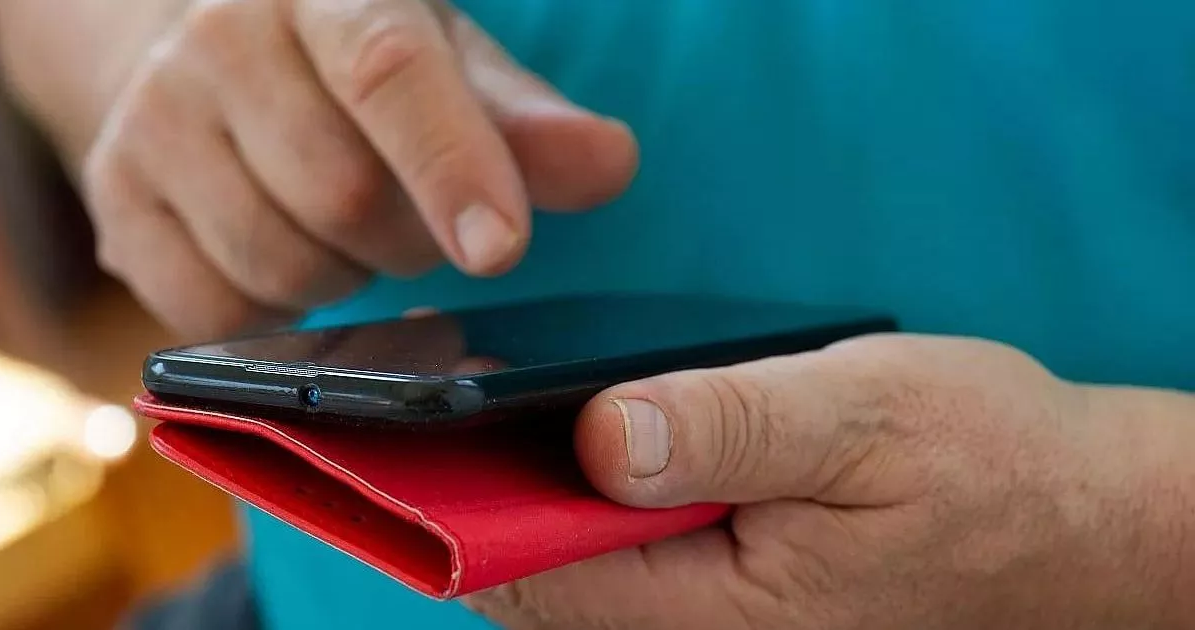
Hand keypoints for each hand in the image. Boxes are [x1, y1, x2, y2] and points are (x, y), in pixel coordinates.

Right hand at [81, 0, 636, 337]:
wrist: (208, 60)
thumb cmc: (359, 71)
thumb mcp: (456, 70)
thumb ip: (528, 123)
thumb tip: (609, 164)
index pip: (387, 70)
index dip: (450, 164)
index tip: (501, 247)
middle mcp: (223, 40)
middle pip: (341, 194)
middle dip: (408, 239)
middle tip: (424, 224)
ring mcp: (153, 122)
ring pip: (280, 262)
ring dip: (346, 277)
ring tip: (351, 233)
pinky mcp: (117, 205)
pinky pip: (216, 310)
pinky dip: (277, 310)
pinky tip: (290, 258)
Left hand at [466, 334, 1192, 628]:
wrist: (1066, 518)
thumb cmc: (980, 466)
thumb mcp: (864, 421)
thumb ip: (732, 429)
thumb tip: (599, 435)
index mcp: (710, 611)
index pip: (527, 573)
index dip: (452, 495)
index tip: (411, 416)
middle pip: (532, 572)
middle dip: (477, 482)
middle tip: (444, 381)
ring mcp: (706, 618)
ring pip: (570, 561)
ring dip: (527, 481)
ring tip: (495, 393)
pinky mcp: (722, 589)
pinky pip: (618, 550)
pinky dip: (583, 491)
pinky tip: (579, 428)